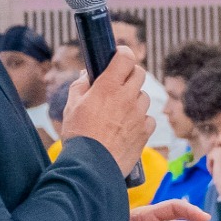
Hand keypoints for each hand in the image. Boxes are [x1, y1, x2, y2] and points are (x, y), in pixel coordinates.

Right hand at [61, 48, 153, 176]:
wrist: (91, 167)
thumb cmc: (79, 136)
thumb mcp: (71, 106)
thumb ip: (81, 86)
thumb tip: (88, 75)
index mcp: (108, 87)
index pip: (126, 58)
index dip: (123, 54)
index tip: (118, 56)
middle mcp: (127, 98)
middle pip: (140, 73)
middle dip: (130, 74)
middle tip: (119, 83)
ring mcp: (139, 115)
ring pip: (144, 97)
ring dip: (134, 99)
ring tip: (119, 111)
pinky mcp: (145, 131)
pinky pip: (148, 118)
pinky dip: (140, 120)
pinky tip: (127, 127)